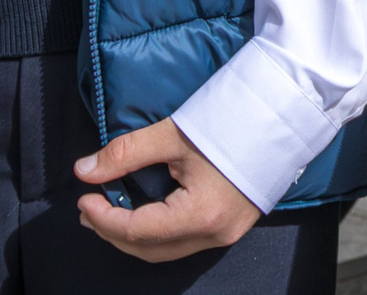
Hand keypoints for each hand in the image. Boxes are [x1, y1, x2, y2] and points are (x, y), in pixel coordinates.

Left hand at [75, 118, 260, 261]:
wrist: (283, 116)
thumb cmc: (232, 122)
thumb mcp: (174, 136)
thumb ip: (125, 154)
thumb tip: (84, 170)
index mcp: (201, 214)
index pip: (137, 230)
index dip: (104, 218)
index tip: (83, 198)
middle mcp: (214, 234)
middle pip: (150, 249)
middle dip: (113, 232)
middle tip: (90, 209)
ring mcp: (226, 234)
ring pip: (166, 251)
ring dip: (133, 236)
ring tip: (110, 213)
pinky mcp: (231, 227)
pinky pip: (184, 242)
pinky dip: (157, 233)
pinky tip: (144, 213)